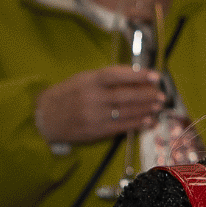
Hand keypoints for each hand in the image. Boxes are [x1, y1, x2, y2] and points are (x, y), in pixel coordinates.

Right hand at [35, 66, 164, 144]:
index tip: (155, 75)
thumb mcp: (82, 80)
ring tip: (158, 106)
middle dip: (147, 95)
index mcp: (88, 81)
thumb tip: (136, 77)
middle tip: (161, 95)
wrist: (44, 118)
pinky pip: (122, 127)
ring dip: (147, 110)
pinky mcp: (96, 131)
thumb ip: (106, 78)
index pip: (116, 75)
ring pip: (127, 112)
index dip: (138, 75)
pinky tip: (149, 121)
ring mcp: (94, 116)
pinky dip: (138, 124)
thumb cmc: (67, 95)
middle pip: (126, 96)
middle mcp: (92, 98)